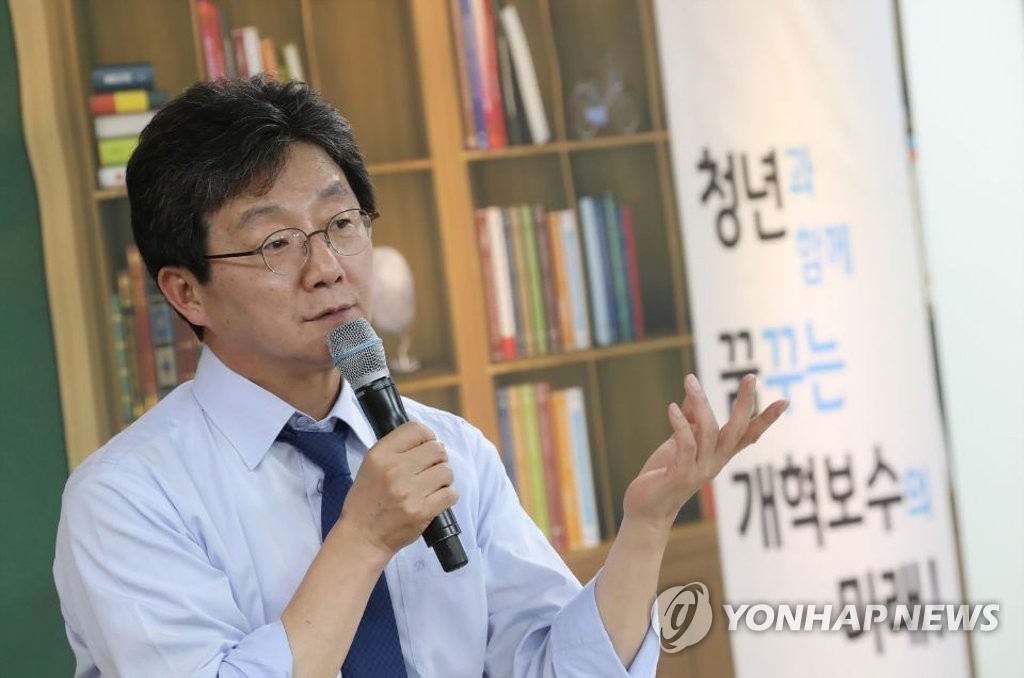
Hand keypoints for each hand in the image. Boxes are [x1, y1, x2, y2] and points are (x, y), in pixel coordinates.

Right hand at [333, 421, 457, 561]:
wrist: (362, 537)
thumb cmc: (367, 501)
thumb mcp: (370, 466)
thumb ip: (395, 449)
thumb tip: (428, 439)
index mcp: (380, 455)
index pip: (416, 429)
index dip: (427, 436)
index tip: (427, 446)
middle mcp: (394, 470)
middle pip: (437, 449)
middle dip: (438, 459)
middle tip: (430, 469)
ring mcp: (409, 492)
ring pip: (446, 471)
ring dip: (443, 479)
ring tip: (431, 486)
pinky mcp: (421, 511)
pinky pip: (451, 494)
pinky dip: (447, 496)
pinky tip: (435, 499)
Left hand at [622, 374, 786, 532]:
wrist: (646, 511)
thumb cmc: (661, 476)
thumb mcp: (676, 444)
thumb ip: (688, 421)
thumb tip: (692, 392)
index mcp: (718, 456)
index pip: (748, 435)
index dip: (766, 419)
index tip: (785, 401)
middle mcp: (715, 463)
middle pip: (737, 430)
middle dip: (745, 403)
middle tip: (751, 376)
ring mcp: (700, 471)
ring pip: (709, 432)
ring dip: (701, 404)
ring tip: (690, 380)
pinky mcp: (681, 475)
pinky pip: (686, 445)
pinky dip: (680, 424)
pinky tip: (671, 408)